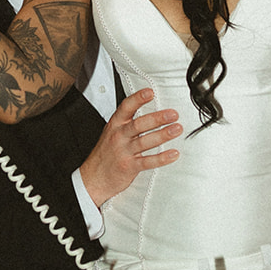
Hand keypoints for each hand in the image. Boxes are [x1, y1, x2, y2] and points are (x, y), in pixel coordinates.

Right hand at [80, 88, 181, 205]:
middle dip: (157, 118)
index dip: (138, 99)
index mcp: (115, 125)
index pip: (126, 108)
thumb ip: (128, 122)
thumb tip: (151, 111)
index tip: (150, 92)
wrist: (93, 177)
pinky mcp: (129, 167)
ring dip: (163, 135)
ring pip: (145, 141)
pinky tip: (173, 154)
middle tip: (173, 114)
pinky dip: (162, 158)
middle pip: (139, 124)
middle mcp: (119, 136)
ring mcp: (124, 152)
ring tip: (177, 129)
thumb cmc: (106, 153)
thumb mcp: (112, 132)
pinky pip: (148, 162)